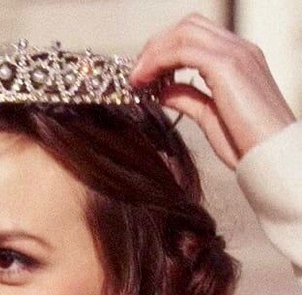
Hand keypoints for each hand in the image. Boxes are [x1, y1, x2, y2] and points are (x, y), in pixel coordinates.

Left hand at [131, 13, 295, 168]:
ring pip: (183, 33)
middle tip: (135, 75)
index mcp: (239, 58)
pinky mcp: (227, 66)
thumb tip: (163, 91)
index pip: (195, 36)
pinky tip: (145, 82)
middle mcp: (239, 49)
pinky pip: (183, 51)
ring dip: (153, 54)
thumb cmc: (246, 143)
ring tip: (135, 79)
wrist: (272, 155)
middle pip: (187, 27)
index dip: (164, 50)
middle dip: (155, 47)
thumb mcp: (210, 117)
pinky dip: (158, 62)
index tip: (143, 75)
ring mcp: (235, 54)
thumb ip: (189, 98)